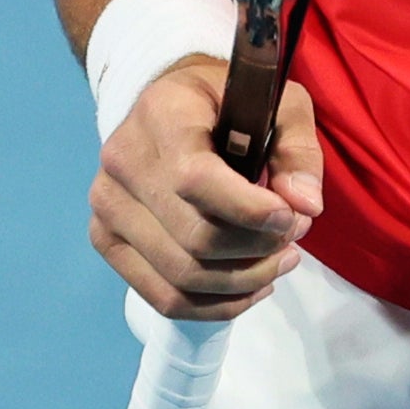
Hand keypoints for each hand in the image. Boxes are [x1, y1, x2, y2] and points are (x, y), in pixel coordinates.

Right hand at [88, 56, 320, 321]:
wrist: (168, 107)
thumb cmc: (228, 103)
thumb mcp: (279, 105)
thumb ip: (298, 152)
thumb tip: (305, 207)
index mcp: (162, 114)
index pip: (196, 180)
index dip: (251, 211)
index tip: (293, 217)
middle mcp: (121, 160)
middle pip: (195, 238)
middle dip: (259, 250)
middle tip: (294, 237)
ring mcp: (106, 205)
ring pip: (182, 276)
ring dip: (244, 282)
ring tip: (279, 261)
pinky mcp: (104, 238)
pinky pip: (163, 297)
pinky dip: (216, 305)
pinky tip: (250, 286)